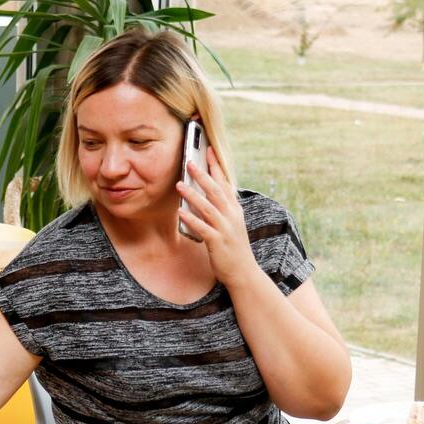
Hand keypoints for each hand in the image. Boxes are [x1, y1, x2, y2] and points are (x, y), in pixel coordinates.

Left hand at [177, 149, 259, 287]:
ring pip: (208, 207)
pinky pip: (202, 228)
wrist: (244, 272)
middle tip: (189, 162)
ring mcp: (225, 229)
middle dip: (203, 175)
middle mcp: (231, 216)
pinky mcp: (217, 242)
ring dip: (193, 195)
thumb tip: (206, 196)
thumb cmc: (234, 248)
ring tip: (179, 185)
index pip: (225, 183)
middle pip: (216, 191)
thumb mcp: (231, 225)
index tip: (208, 151)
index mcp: (235, 210)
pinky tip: (180, 212)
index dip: (216, 167)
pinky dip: (191, 219)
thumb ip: (222, 210)